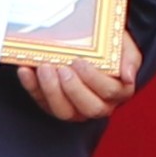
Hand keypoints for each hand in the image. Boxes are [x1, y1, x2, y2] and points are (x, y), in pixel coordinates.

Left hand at [18, 47, 139, 119]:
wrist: (93, 45)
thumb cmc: (110, 46)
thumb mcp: (124, 47)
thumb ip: (129, 60)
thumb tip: (128, 77)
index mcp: (119, 92)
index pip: (109, 92)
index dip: (93, 79)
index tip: (79, 61)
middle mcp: (98, 105)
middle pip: (88, 108)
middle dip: (73, 89)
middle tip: (62, 68)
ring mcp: (74, 109)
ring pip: (63, 112)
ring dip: (51, 91)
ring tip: (45, 68)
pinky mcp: (53, 105)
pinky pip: (41, 101)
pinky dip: (31, 87)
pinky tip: (26, 70)